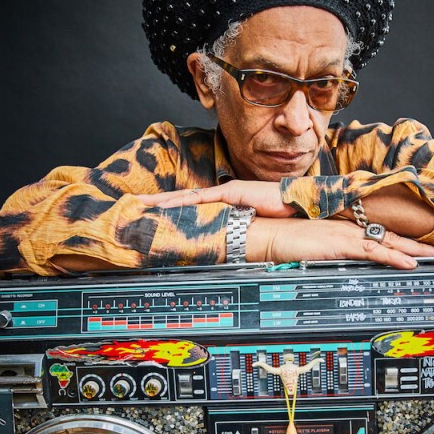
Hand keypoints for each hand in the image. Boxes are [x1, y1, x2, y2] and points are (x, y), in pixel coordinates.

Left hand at [136, 180, 293, 217]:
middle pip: (184, 197)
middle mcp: (222, 193)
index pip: (193, 202)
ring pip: (187, 197)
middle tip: (137, 203)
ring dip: (164, 201)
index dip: (174, 206)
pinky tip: (166, 206)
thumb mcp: (253, 222)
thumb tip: (227, 240)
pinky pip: (200, 199)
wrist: (296, 201)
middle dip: (159, 201)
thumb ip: (237, 227)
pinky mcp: (231, 193)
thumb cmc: (280, 212)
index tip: (155, 210)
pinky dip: (182, 202)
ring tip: (143, 204)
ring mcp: (225, 192)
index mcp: (225, 200)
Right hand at [247, 218, 433, 269]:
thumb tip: (345, 266)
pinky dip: (393, 256)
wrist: (266, 235)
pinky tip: (410, 262)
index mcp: (346, 230)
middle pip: (394, 237)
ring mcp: (347, 235)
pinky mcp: (340, 243)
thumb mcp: (314, 252)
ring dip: (417, 251)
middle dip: (423, 246)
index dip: (405, 243)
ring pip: (390, 242)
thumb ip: (333, 256)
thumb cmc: (284, 243)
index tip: (425, 250)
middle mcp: (351, 229)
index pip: (382, 237)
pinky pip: (373, 251)